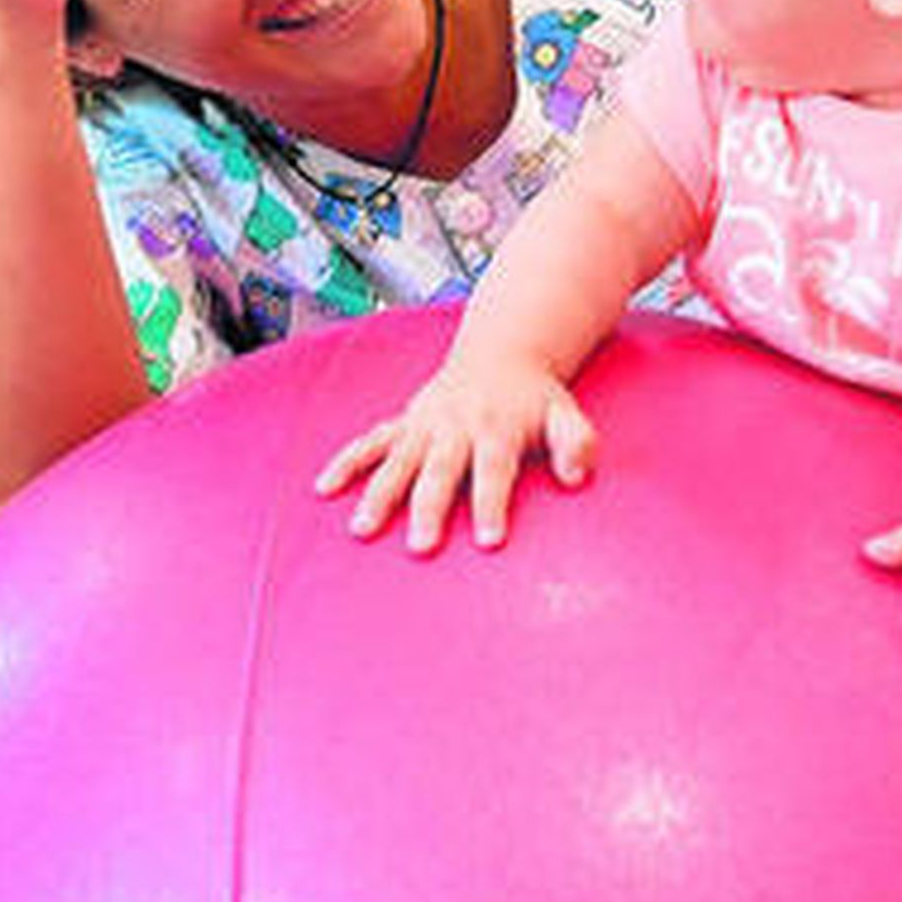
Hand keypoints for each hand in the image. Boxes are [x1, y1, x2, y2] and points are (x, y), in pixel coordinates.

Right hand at [314, 356, 596, 554]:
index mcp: (497, 428)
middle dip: (429, 507)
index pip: (494, 471)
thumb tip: (576, 476)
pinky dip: (346, 462)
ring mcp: (424, 425)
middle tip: (421, 546)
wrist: (500, 354)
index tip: (489, 541)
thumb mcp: (566, 414)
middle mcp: (455, 426)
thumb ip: (577, 443)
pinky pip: (369, 442)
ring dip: (378, 493)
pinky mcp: (403, 423)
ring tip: (362, 529)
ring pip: (397, 460)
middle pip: (440, 470)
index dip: (492, 504)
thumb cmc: (534, 399)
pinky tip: (325, 488)